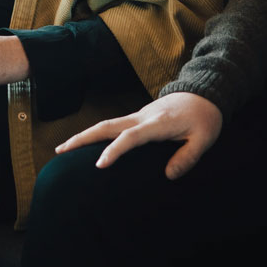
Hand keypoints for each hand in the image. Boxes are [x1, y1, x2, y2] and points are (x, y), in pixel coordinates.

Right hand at [54, 91, 222, 178]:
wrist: (205, 91)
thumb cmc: (205, 117)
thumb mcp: (204, 139)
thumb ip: (187, 157)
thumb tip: (168, 176)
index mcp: (158, 123)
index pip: (131, 137)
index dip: (114, 150)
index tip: (99, 165)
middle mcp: (143, 117)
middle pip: (107, 126)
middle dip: (82, 138)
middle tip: (60, 151)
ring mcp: (139, 115)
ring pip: (106, 124)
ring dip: (84, 135)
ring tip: (63, 149)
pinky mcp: (139, 117)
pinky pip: (114, 126)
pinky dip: (97, 134)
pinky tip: (87, 144)